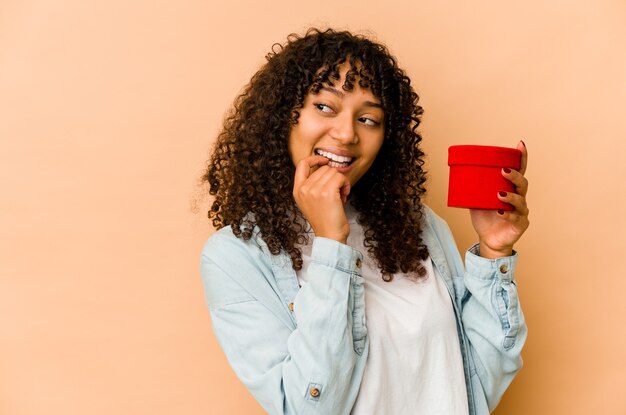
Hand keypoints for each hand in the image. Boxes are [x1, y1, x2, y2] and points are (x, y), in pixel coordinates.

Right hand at [293, 155, 350, 243]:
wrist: (330, 236)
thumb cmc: (325, 219)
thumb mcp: (311, 201)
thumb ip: (313, 184)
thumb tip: (326, 166)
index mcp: (297, 191)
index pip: (302, 164)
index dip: (315, 159)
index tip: (325, 161)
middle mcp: (303, 189)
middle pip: (323, 168)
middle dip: (333, 177)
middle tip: (336, 192)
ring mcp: (314, 190)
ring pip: (333, 172)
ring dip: (341, 182)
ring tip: (340, 196)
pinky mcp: (326, 192)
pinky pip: (340, 177)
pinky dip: (346, 184)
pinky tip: (345, 195)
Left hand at [469, 141, 529, 258]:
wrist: (489, 239)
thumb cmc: (485, 217)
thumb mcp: (477, 199)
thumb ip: (473, 188)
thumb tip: (458, 173)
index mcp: (511, 188)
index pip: (519, 170)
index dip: (522, 158)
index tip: (520, 144)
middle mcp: (519, 197)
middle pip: (522, 183)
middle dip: (514, 176)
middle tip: (503, 171)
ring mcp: (521, 211)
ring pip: (521, 200)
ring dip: (511, 196)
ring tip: (499, 194)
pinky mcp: (520, 224)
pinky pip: (516, 218)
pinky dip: (508, 215)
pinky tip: (501, 212)